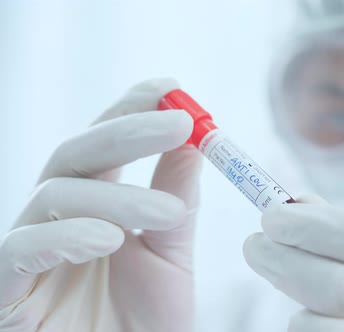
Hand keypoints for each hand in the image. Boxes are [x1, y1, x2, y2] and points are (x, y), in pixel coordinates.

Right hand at [0, 79, 200, 330]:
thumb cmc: (140, 325)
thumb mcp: (170, 258)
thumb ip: (175, 203)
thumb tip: (192, 143)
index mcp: (93, 207)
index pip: (105, 145)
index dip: (131, 109)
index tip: (169, 86)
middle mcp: (56, 218)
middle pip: (76, 154)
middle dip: (127, 132)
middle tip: (180, 123)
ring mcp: (27, 251)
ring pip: (55, 195)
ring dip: (116, 196)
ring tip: (168, 214)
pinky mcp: (5, 290)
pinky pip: (20, 250)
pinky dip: (65, 237)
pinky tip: (108, 239)